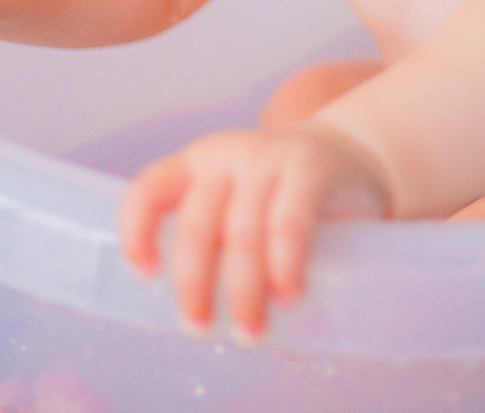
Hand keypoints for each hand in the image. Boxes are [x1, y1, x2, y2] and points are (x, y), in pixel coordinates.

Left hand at [119, 124, 391, 339]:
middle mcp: (228, 155)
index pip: (149, 188)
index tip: (146, 276)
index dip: (138, 231)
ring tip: (252, 331)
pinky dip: (285, 264)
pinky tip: (289, 294)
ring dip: (244, 289)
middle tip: (200, 329)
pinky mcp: (310, 170)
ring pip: (242, 230)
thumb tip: (193, 313)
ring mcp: (270, 158)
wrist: (347, 153)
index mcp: (198, 164)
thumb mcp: (236, 201)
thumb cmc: (277, 195)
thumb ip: (214, 237)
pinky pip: (290, 222)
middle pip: (197, 222)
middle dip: (195, 283)